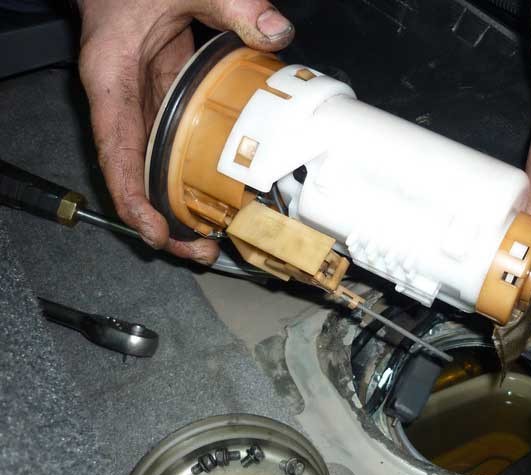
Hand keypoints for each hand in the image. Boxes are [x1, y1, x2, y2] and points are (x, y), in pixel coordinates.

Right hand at [78, 0, 293, 264]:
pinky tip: (220, 194)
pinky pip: (175, 147)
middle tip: (201, 251)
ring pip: (156, 168)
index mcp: (112, 78)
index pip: (116, 151)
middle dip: (163, 220)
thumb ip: (229, 4)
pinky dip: (193, 176)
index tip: (153, 232)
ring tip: (213, 238)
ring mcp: (143, 104)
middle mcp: (123, 100)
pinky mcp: (164, 101)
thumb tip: (276, 33)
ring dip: (180, 206)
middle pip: (136, 174)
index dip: (132, 198)